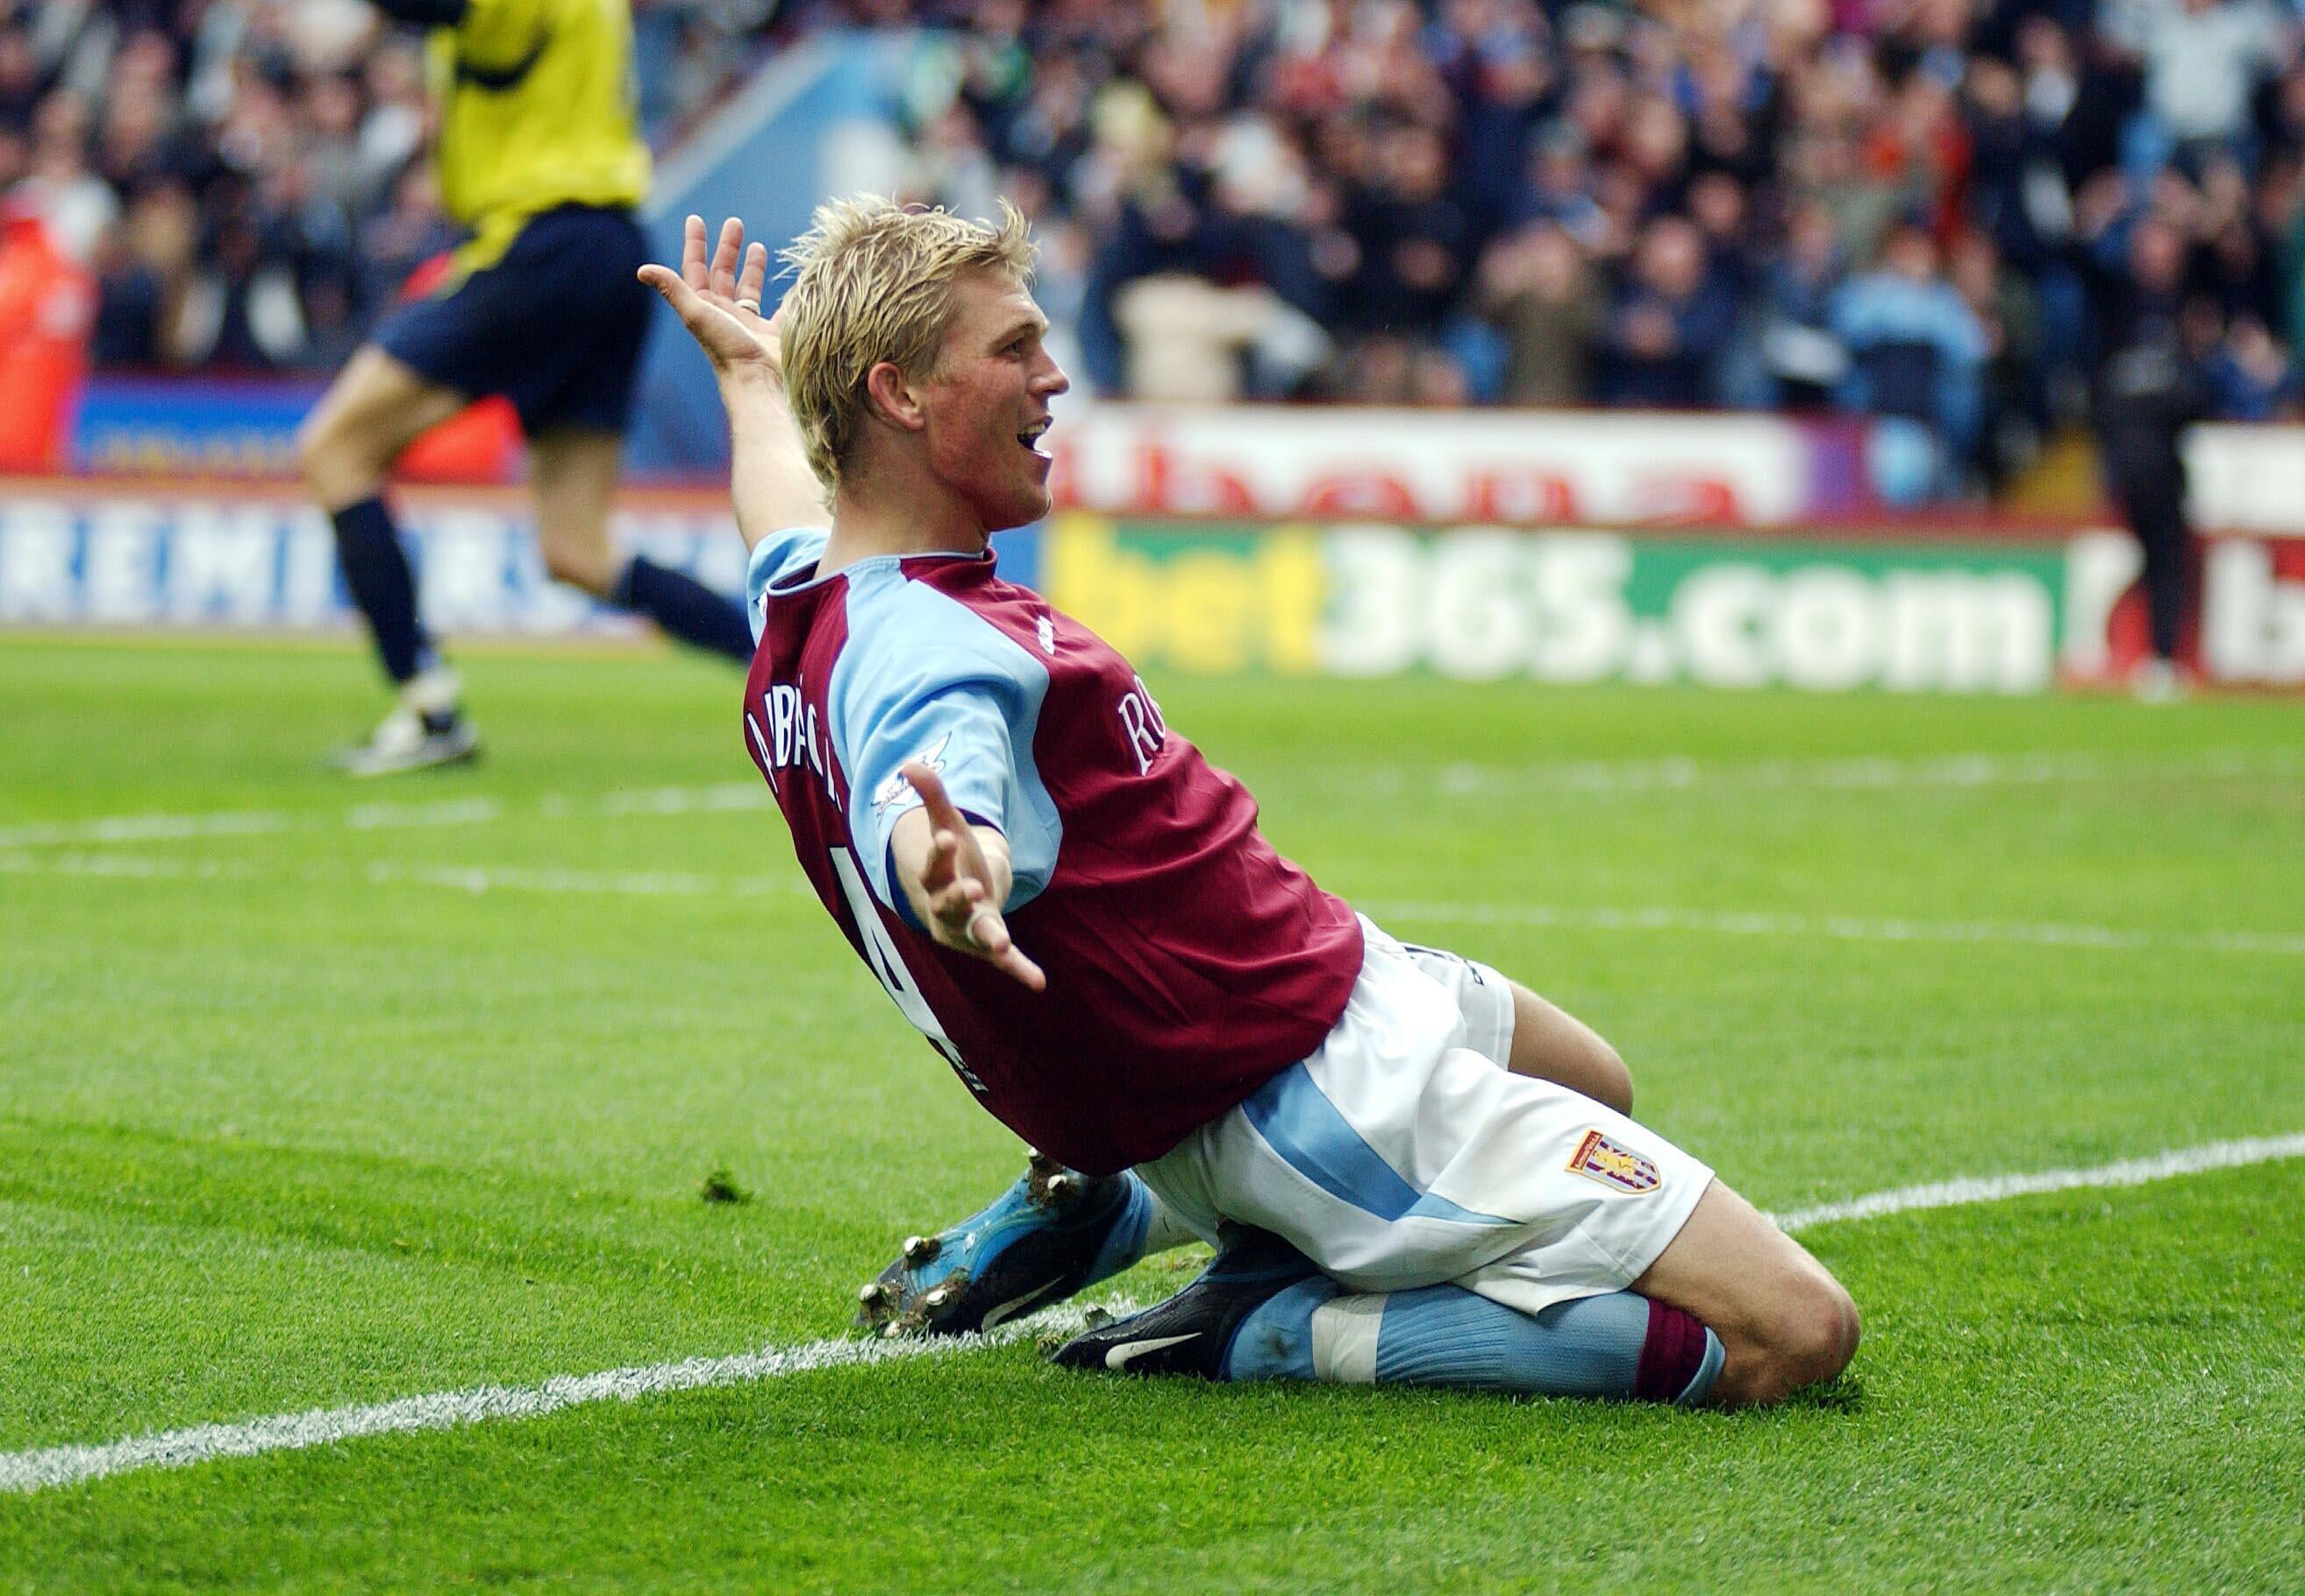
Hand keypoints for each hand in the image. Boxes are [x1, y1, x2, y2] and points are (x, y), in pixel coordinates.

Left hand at [638, 214, 786, 387]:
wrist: (759, 382)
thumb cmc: (728, 349)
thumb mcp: (697, 314)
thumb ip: (673, 290)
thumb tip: (642, 269)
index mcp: (704, 308)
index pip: (695, 269)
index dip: (695, 245)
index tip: (697, 220)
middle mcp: (725, 314)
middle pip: (723, 274)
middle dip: (727, 248)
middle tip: (735, 223)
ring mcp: (749, 323)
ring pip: (748, 288)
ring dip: (751, 266)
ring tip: (756, 245)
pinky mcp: (772, 333)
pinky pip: (779, 307)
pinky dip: (783, 293)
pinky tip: (790, 279)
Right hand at [901, 759, 1045, 992]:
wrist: (961, 901)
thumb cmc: (953, 861)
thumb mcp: (947, 826)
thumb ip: (932, 797)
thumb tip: (910, 763)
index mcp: (937, 879)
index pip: (934, 866)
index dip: (938, 853)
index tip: (945, 837)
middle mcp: (949, 908)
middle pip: (950, 903)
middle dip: (959, 896)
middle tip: (972, 889)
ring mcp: (970, 929)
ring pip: (976, 934)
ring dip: (989, 939)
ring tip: (1001, 945)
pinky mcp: (991, 943)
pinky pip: (1005, 962)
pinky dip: (1021, 970)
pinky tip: (1039, 983)